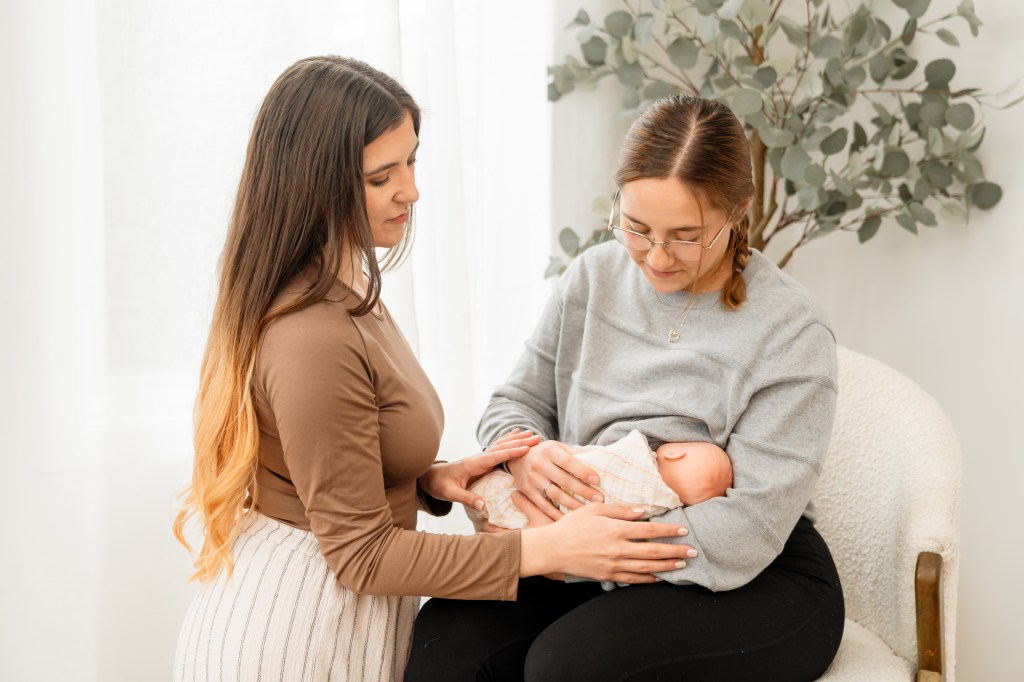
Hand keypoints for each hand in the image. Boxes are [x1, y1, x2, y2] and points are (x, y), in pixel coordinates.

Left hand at [418, 429, 540, 510]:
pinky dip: (508, 441)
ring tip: (532, 434)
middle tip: (537, 437)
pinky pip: (498, 449)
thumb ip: (467, 499)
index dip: (510, 452)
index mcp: (472, 464)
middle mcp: (478, 458)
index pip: (494, 456)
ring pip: (501, 446)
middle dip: (519, 442)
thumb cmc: (439, 485)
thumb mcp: (450, 494)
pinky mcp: (481, 461)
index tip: (526, 448)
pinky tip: (516, 434)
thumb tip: (484, 506)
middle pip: (501, 447)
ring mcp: (480, 458)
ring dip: (517, 439)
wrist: (430, 477)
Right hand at [507, 440, 602, 520]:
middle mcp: (539, 464)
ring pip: (556, 495)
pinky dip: (557, 514)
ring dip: (574, 505)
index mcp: (549, 451)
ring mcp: (533, 479)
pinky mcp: (528, 492)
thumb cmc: (546, 453)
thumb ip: (576, 452)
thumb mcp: (558, 447)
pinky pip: (545, 506)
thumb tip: (600, 457)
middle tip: (600, 499)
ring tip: (589, 510)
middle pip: (564, 480)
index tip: (597, 480)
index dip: (583, 471)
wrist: (518, 458)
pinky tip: (570, 519)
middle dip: (583, 491)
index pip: (568, 462)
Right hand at [519, 501, 693, 583]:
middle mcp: (618, 548)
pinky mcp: (607, 575)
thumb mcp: (595, 510)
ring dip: (667, 566)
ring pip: (647, 567)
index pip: (650, 530)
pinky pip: (632, 579)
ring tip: (682, 564)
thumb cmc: (571, 525)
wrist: (552, 549)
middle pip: (654, 551)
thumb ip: (620, 510)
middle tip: (693, 551)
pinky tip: (659, 577)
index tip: (684, 530)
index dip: (669, 530)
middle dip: (676, 551)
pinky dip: (648, 579)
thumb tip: (642, 512)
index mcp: (616, 529)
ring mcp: (613, 564)